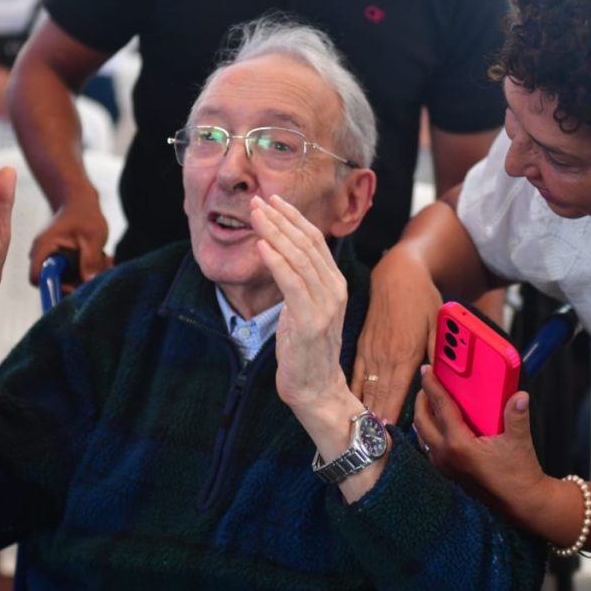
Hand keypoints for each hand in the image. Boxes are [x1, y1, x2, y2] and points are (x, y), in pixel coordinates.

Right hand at [27, 194, 112, 287]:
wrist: (79, 200)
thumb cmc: (84, 214)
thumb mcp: (92, 238)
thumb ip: (90, 261)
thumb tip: (89, 283)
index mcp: (43, 248)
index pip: (38, 279)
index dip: (55, 287)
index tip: (77, 286)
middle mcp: (42, 255)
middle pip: (55, 282)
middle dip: (79, 282)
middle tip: (101, 272)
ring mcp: (51, 258)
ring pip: (66, 278)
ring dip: (87, 275)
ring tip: (107, 261)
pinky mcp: (61, 260)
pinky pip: (72, 272)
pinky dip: (87, 270)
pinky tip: (103, 259)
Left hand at [251, 195, 353, 426]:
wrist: (316, 389)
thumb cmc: (305, 351)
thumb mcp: (303, 308)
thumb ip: (298, 283)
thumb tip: (279, 256)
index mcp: (335, 284)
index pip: (314, 241)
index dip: (293, 218)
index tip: (271, 201)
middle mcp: (334, 290)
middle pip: (306, 244)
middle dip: (280, 219)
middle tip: (257, 201)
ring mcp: (325, 306)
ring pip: (299, 258)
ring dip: (275, 233)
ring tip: (255, 215)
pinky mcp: (310, 322)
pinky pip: (292, 285)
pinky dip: (276, 262)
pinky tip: (262, 246)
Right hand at [351, 246, 440, 422]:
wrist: (397, 276)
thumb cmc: (422, 299)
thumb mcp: (437, 325)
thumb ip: (438, 354)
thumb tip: (440, 380)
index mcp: (404, 353)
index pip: (397, 393)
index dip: (391, 417)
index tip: (388, 438)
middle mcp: (383, 356)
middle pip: (378, 397)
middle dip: (376, 423)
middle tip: (373, 447)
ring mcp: (370, 352)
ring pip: (365, 389)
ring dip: (364, 413)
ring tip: (361, 436)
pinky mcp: (362, 347)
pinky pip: (356, 376)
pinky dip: (355, 394)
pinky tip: (353, 409)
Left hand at [415, 364, 549, 522]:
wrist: (522, 503)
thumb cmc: (518, 474)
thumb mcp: (519, 440)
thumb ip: (516, 414)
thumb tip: (518, 395)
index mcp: (458, 444)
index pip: (440, 407)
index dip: (432, 386)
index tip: (426, 370)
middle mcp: (445, 455)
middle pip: (422, 420)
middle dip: (421, 399)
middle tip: (427, 384)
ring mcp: (444, 466)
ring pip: (423, 435)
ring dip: (423, 417)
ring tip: (431, 402)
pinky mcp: (449, 472)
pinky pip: (430, 447)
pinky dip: (430, 432)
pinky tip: (441, 426)